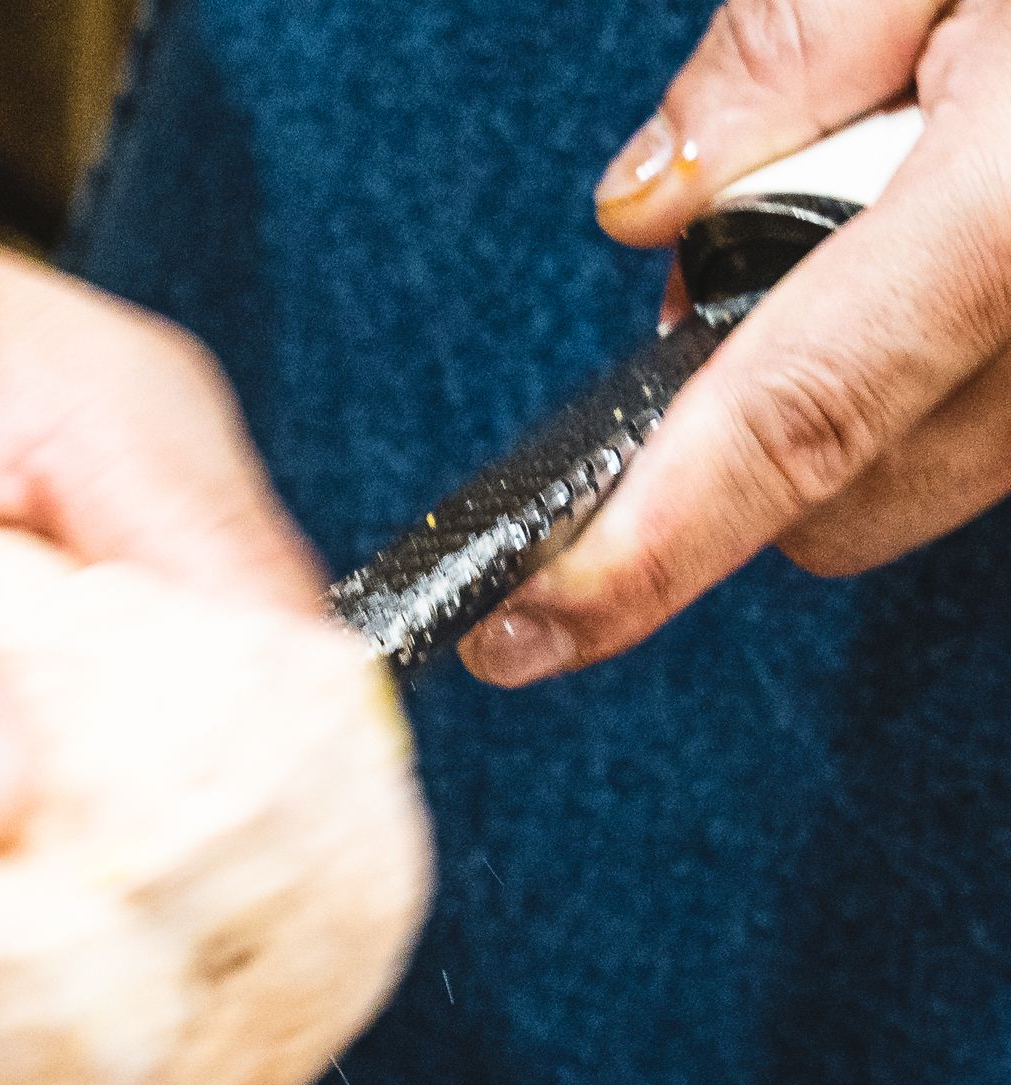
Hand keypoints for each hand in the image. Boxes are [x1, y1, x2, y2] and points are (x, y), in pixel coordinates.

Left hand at [461, 0, 1010, 687]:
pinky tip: (985, 226)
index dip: (634, 553)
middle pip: (836, 497)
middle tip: (774, 215)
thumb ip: (795, 40)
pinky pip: (994, 433)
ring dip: (860, 381)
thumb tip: (646, 206)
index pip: (788, 425)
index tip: (515, 630)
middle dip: (751, 412)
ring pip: (917, 476)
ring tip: (919, 183)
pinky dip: (946, 364)